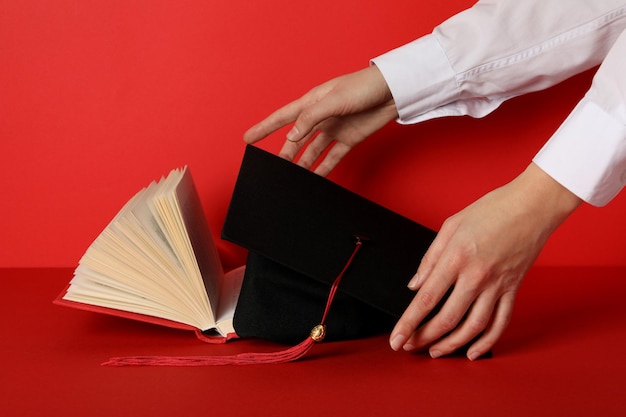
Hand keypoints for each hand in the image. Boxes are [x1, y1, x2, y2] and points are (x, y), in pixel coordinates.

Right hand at [244, 65, 397, 175]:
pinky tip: (314, 179)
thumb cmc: (363, 87)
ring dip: (302, 164)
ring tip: (291, 179)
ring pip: (311, 151)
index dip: (264, 127)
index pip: (282, 117)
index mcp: (312, 102)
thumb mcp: (333, 100)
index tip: (248, 138)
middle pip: (296, 139)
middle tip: (272, 169)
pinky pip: (331, 158)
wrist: (392, 92)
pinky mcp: (348, 140)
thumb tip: (292, 136)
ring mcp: (334, 129)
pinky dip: (323, 169)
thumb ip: (310, 118)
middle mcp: (320, 117)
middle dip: (283, 154)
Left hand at [390, 163, 581, 359]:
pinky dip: (486, 342)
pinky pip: (500, 323)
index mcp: (456, 258)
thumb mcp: (450, 226)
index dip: (408, 323)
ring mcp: (497, 285)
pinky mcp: (513, 289)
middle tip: (410, 346)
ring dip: (452, 345)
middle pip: (446, 319)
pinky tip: (473, 351)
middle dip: (424, 338)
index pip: (426, 299)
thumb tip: (415, 284)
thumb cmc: (492, 209)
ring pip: (473, 327)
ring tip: (436, 352)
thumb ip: (430, 258)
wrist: (533, 205)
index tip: (397, 340)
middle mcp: (476, 276)